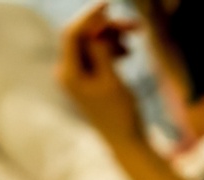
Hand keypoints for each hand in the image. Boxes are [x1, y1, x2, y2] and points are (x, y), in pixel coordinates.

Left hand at [59, 4, 141, 143]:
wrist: (126, 141)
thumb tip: (95, 27)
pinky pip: (97, 53)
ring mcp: (76, 75)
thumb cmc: (121, 114)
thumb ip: (101, 51)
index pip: (73, 34)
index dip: (89, 15)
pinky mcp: (87, 77)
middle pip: (84, 36)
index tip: (109, 4)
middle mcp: (68, 72)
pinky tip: (128, 51)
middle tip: (135, 26)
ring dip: (113, 37)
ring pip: (93, 43)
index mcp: (69, 74)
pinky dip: (111, 48)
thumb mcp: (112, 80)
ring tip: (135, 40)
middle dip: (108, 28)